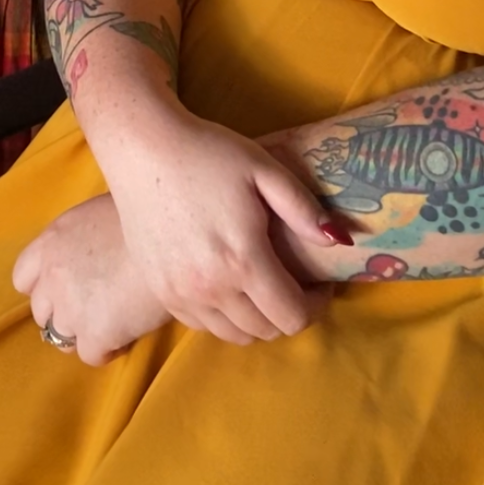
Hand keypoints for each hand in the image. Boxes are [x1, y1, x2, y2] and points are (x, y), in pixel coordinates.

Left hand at [13, 195, 170, 366]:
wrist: (176, 238)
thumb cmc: (150, 216)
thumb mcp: (103, 212)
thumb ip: (84, 237)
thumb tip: (92, 251)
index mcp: (52, 241)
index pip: (23, 276)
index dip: (44, 286)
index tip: (67, 288)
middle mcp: (53, 275)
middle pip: (42, 311)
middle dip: (64, 312)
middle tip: (96, 307)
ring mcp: (70, 308)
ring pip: (61, 337)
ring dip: (84, 333)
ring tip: (114, 323)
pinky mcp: (95, 333)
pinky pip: (91, 355)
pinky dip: (108, 349)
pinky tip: (129, 334)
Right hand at [102, 105, 334, 346]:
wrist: (142, 148)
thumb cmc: (208, 152)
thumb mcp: (264, 168)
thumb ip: (304, 209)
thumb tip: (341, 242)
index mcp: (244, 260)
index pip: (292, 317)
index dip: (316, 306)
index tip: (320, 284)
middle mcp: (212, 288)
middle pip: (266, 332)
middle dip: (290, 313)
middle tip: (294, 283)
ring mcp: (182, 295)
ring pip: (235, 335)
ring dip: (258, 320)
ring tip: (263, 287)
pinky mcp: (161, 292)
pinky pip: (204, 326)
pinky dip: (225, 317)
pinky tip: (229, 285)